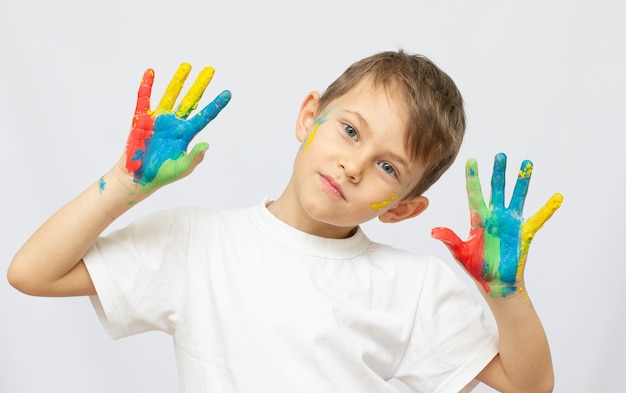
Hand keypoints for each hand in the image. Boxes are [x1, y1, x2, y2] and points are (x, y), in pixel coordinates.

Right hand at [124, 63, 230, 191]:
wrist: (138, 178)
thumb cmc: (162, 174)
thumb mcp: (182, 168)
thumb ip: (194, 157)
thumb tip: (207, 145)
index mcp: (186, 134)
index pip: (205, 116)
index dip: (216, 105)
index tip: (228, 93)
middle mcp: (175, 123)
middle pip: (190, 100)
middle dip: (200, 85)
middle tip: (210, 69)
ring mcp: (158, 120)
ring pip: (171, 95)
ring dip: (178, 80)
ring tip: (187, 65)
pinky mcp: (141, 120)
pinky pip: (144, 99)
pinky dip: (147, 86)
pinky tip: (151, 72)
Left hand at [431, 153, 562, 297]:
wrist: (495, 283)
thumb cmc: (476, 267)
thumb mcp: (460, 252)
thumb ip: (449, 239)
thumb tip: (433, 231)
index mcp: (478, 219)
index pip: (474, 193)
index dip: (473, 177)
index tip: (471, 160)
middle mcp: (495, 217)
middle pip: (496, 189)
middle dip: (498, 172)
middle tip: (500, 155)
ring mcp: (510, 223)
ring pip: (517, 197)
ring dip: (521, 181)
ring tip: (526, 164)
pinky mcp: (524, 233)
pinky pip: (538, 218)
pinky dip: (548, 208)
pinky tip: (557, 196)